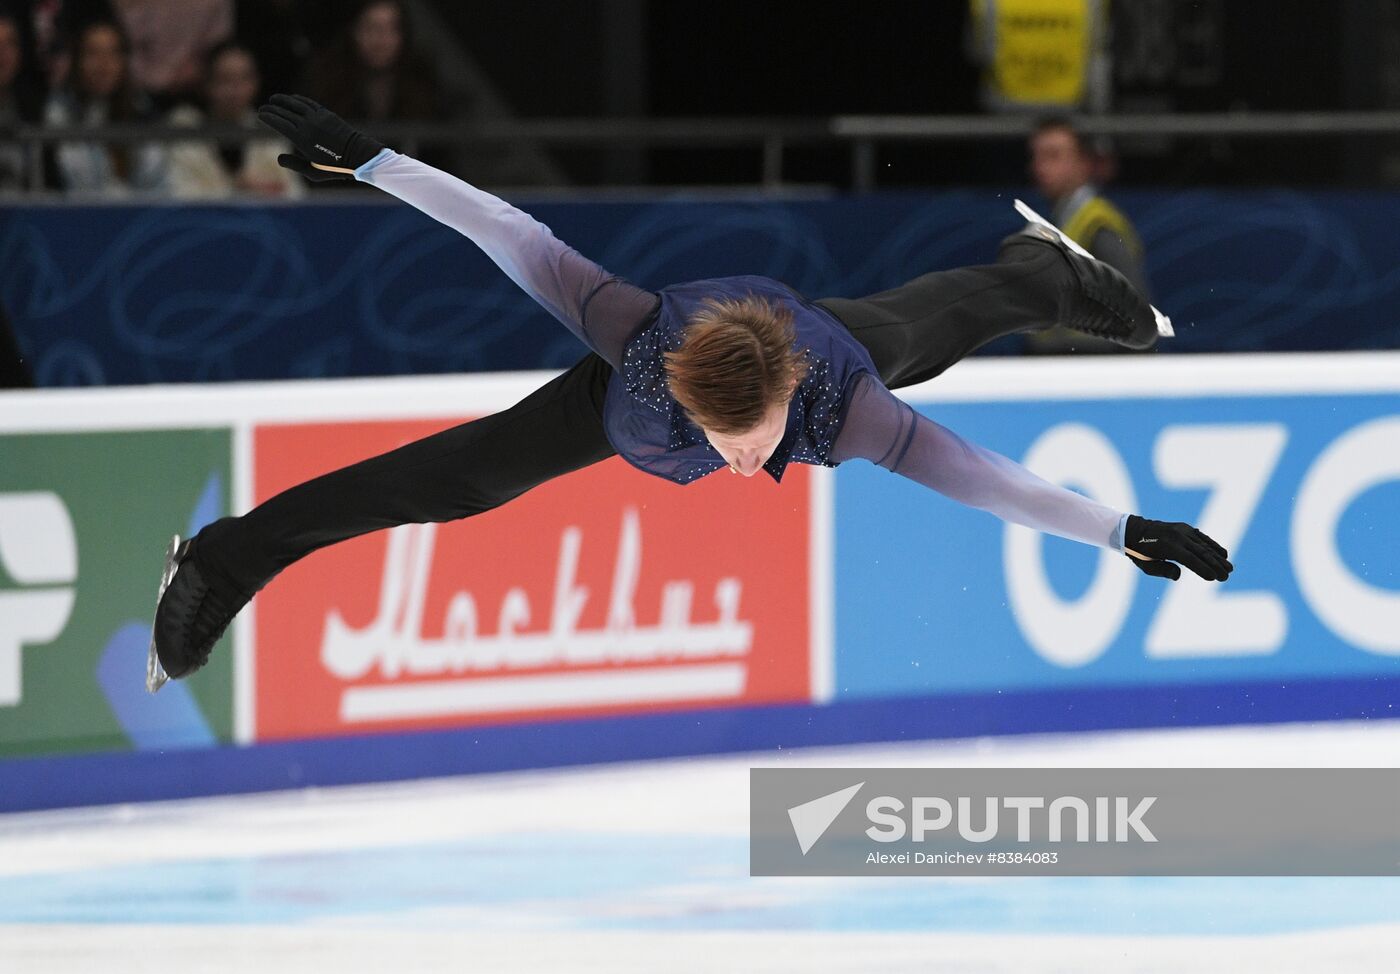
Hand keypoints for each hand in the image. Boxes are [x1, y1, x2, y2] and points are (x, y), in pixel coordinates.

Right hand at [256, 93, 383, 181]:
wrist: (357, 155)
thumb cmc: (335, 168)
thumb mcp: (313, 173)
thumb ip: (294, 165)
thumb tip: (278, 157)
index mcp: (302, 139)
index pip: (280, 123)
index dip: (268, 117)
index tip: (260, 115)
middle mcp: (308, 125)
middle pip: (285, 112)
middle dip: (272, 109)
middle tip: (262, 108)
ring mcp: (318, 118)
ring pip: (296, 104)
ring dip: (283, 100)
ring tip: (273, 99)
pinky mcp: (327, 114)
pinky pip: (309, 104)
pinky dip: (298, 100)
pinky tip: (292, 98)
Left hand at [1124, 514, 1232, 581]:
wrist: (1134, 530)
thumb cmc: (1139, 553)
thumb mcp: (1146, 565)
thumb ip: (1162, 570)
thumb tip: (1178, 576)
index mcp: (1167, 546)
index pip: (1189, 559)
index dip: (1202, 568)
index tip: (1214, 578)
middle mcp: (1177, 536)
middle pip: (1200, 552)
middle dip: (1215, 565)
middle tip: (1226, 577)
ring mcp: (1182, 530)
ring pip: (1204, 545)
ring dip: (1218, 557)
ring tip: (1229, 569)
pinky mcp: (1185, 528)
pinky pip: (1202, 538)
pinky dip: (1213, 545)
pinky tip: (1223, 554)